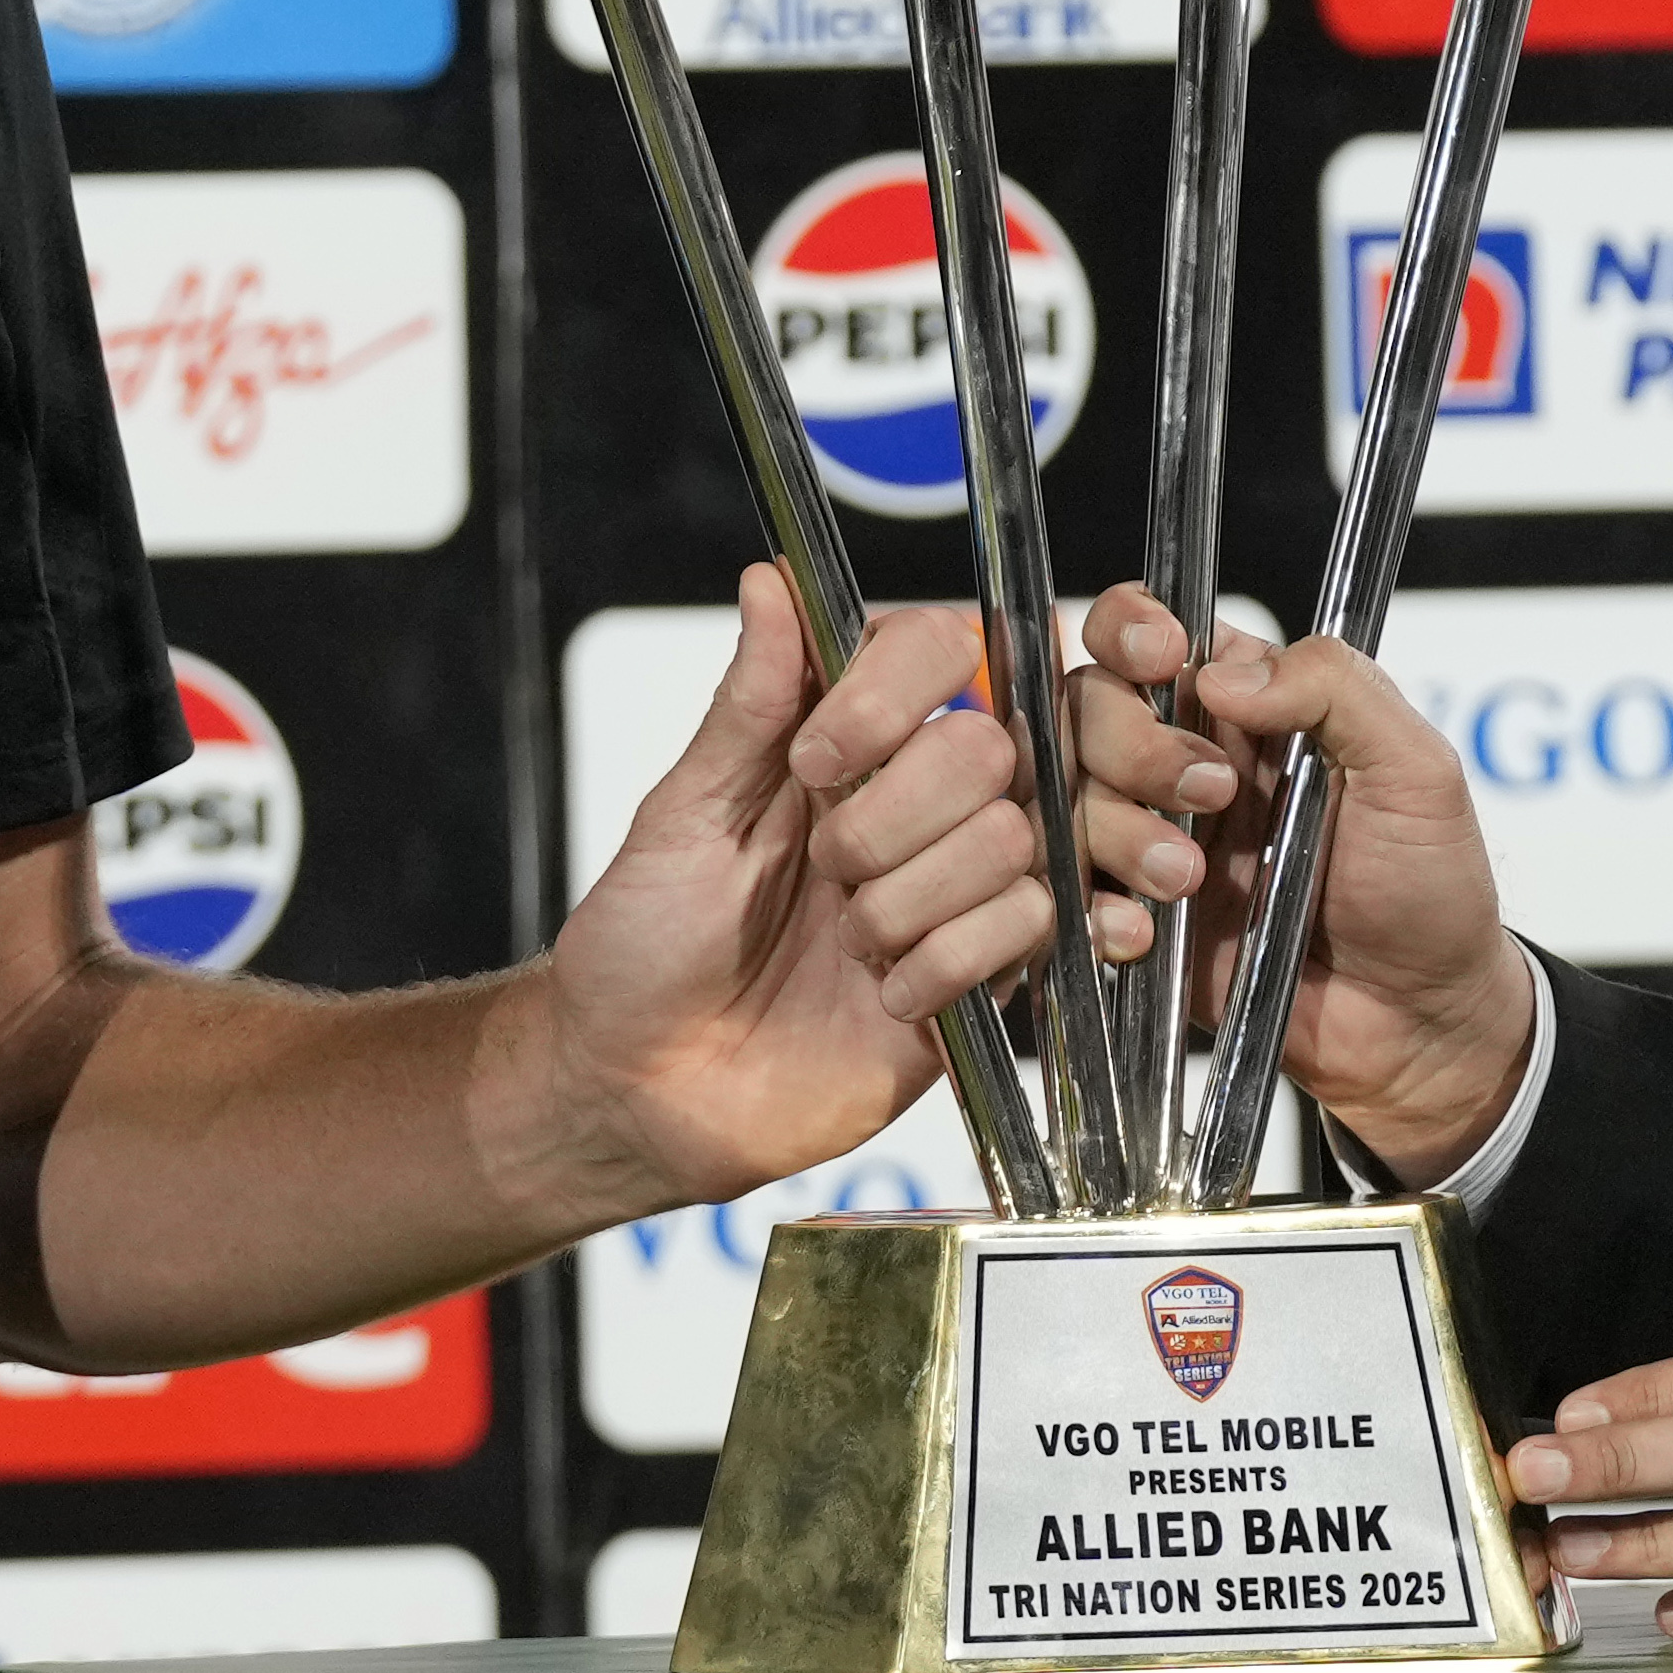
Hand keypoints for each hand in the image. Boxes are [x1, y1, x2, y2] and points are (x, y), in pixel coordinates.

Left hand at [503, 564, 1198, 1218]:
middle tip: (822, 868)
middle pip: (990, 745)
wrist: (650, 1091)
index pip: (938, 647)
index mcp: (841, 738)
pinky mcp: (991, 971)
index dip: (893, 695)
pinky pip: (1028, 928)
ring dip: (909, 901)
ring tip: (846, 940)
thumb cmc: (644, 946)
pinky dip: (943, 965)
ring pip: (1014, 838)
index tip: (814, 760)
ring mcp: (959, 883)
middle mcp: (914, 798)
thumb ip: (752, 704)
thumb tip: (772, 580)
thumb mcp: (684, 813)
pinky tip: (886, 994)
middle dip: (891, 818)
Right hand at [1070, 610, 1536, 1179]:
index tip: (1162, 660)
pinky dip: (1093, 908)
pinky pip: (1061, 892)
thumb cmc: (1430, 895)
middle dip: (1130, 744)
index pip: (1146, 632)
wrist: (1416, 1028)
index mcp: (1244, 708)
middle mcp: (1179, 761)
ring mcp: (1145, 838)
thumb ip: (1338, 690)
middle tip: (1211, 794)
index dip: (1131, 631)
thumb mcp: (1418, 774)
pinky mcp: (1126, 914)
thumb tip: (1221, 672)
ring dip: (1115, 830)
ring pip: (1063, 796)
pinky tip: (1148, 932)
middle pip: (1085, 705)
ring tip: (1188, 882)